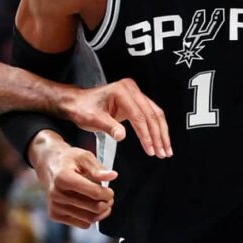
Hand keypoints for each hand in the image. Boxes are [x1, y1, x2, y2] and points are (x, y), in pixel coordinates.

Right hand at [33, 138, 116, 228]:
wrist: (48, 165)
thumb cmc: (68, 160)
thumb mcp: (84, 157)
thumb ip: (98, 169)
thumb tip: (112, 176)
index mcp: (63, 177)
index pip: (94, 193)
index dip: (108, 194)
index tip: (110, 191)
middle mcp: (56, 193)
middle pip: (94, 208)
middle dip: (107, 204)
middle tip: (109, 198)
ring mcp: (55, 206)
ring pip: (89, 219)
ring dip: (101, 212)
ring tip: (101, 202)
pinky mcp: (54, 215)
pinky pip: (82, 224)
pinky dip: (90, 217)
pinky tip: (88, 207)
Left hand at [57, 78, 171, 158]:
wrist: (77, 103)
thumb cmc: (83, 108)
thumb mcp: (93, 119)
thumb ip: (109, 127)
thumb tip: (122, 136)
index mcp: (122, 91)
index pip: (139, 115)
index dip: (146, 134)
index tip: (150, 149)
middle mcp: (131, 90)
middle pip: (151, 114)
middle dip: (158, 136)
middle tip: (163, 152)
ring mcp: (135, 94)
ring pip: (155, 115)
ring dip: (161, 134)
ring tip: (165, 150)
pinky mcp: (136, 102)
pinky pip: (151, 115)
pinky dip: (157, 129)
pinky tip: (160, 141)